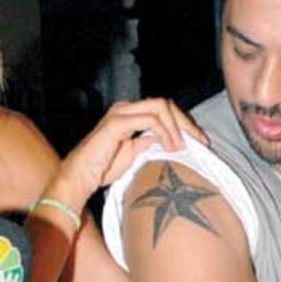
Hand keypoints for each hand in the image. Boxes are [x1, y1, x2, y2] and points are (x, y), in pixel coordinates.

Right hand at [53, 98, 207, 208]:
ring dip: (177, 126)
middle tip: (200, 142)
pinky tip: (171, 146)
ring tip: (183, 146)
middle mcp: (126, 108)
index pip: (163, 110)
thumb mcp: (133, 154)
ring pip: (160, 107)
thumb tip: (167, 140)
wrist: (80, 177)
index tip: (199, 142)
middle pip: (165, 104)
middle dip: (186, 122)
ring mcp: (121, 113)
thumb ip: (148, 143)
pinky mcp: (117, 122)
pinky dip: (165, 131)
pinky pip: (150, 120)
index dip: (184, 124)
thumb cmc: (102, 169)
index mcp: (130, 114)